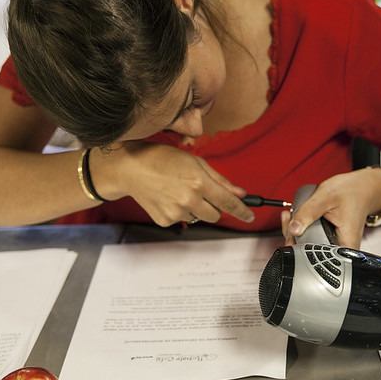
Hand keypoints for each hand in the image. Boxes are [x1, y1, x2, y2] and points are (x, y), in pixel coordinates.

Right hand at [95, 141, 254, 226]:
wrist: (131, 168)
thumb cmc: (162, 159)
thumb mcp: (195, 161)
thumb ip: (220, 179)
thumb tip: (239, 193)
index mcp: (199, 182)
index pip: (228, 202)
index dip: (242, 211)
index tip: (249, 216)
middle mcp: (188, 199)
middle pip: (216, 215)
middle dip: (214, 206)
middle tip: (201, 191)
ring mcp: (175, 212)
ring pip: (199, 218)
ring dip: (195, 208)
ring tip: (179, 191)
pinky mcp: (165, 221)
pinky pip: (183, 221)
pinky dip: (180, 212)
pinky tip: (169, 198)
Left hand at [281, 168, 380, 248]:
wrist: (361, 188)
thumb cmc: (351, 191)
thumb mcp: (326, 197)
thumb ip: (308, 213)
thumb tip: (293, 229)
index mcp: (345, 244)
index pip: (317, 257)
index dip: (299, 248)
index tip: (291, 232)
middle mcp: (341, 248)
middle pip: (309, 253)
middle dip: (294, 237)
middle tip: (289, 218)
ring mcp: (334, 245)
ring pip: (308, 246)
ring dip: (296, 232)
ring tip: (293, 215)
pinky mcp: (329, 240)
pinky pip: (310, 239)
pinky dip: (301, 229)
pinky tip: (297, 217)